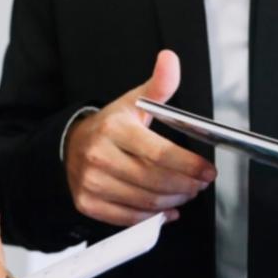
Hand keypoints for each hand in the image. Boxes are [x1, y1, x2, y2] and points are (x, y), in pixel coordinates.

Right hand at [63, 50, 214, 225]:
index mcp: (114, 129)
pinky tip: (166, 209)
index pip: (159, 153)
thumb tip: (170, 59)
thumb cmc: (109, 127)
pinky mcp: (89, 202)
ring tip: (184, 192)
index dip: (189, 166)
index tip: (207, 171)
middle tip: (199, 183)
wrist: (71, 146)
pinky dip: (153, 217)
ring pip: (146, 202)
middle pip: (155, 180)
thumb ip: (159, 85)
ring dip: (174, 201)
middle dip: (186, 185)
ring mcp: (92, 182)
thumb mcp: (132, 102)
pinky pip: (130, 218)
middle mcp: (100, 156)